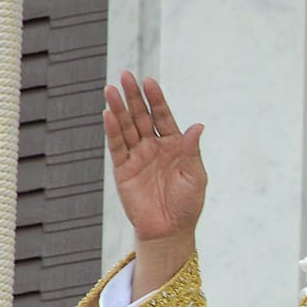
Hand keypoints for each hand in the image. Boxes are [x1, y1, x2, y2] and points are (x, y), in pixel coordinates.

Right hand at [103, 71, 205, 295]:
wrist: (170, 230)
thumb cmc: (187, 204)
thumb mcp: (196, 176)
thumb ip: (193, 151)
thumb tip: (198, 126)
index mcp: (175, 146)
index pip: (163, 117)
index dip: (156, 100)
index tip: (149, 81)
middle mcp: (154, 147)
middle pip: (142, 117)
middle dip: (134, 97)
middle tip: (126, 76)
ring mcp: (137, 157)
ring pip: (127, 128)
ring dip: (119, 109)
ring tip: (110, 89)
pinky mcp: (123, 169)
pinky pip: (117, 147)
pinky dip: (112, 131)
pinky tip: (107, 115)